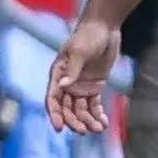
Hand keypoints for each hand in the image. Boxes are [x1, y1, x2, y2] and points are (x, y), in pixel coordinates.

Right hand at [46, 15, 120, 134]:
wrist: (105, 27)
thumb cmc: (88, 35)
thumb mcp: (80, 51)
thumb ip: (72, 70)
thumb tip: (62, 86)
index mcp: (58, 74)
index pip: (53, 98)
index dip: (54, 113)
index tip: (59, 127)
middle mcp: (67, 83)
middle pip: (67, 108)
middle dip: (74, 120)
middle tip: (83, 130)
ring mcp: (81, 86)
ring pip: (81, 109)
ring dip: (88, 120)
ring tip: (98, 129)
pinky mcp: (94, 86)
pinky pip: (94, 105)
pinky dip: (98, 115)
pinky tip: (104, 123)